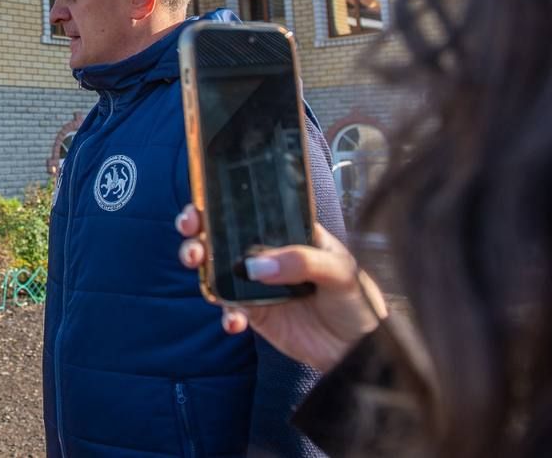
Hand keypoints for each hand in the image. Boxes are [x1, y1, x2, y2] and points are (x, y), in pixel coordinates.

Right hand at [175, 204, 386, 372]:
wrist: (359, 350)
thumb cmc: (358, 300)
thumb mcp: (340, 271)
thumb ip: (302, 262)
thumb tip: (257, 265)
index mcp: (289, 232)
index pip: (251, 210)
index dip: (222, 202)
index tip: (203, 201)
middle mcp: (268, 254)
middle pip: (223, 234)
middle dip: (199, 228)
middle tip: (191, 230)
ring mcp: (257, 284)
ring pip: (217, 268)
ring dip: (200, 263)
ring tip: (196, 262)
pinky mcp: (254, 314)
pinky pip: (229, 309)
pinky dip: (225, 313)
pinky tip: (234, 320)